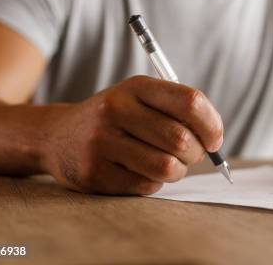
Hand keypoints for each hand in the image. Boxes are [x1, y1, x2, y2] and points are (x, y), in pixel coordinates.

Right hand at [40, 76, 222, 194]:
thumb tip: (215, 140)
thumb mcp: (141, 99)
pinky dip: (154, 183)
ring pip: (166, 167)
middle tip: (192, 155)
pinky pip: (146, 186)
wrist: (57, 136)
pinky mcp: (94, 173)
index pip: (190, 101)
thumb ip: (178, 111)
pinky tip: (141, 172)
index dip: (212, 125)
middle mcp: (116, 109)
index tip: (214, 139)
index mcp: (136, 86)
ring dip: (178, 171)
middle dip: (196, 153)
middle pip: (181, 139)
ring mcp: (102, 142)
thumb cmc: (116, 119)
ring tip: (169, 165)